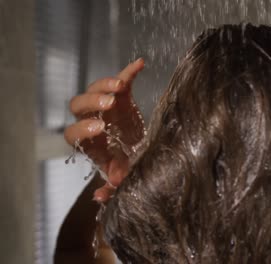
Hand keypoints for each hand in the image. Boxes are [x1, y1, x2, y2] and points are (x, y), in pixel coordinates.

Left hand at [64, 58, 145, 201]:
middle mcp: (93, 120)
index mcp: (89, 142)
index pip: (73, 133)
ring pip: (94, 88)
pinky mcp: (123, 96)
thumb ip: (112, 186)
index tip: (100, 129)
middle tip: (109, 104)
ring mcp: (107, 106)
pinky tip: (140, 65)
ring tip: (120, 87)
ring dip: (105, 85)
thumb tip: (101, 196)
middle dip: (91, 101)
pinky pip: (123, 79)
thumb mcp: (122, 176)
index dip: (82, 129)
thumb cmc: (127, 165)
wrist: (140, 151)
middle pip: (78, 105)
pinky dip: (129, 72)